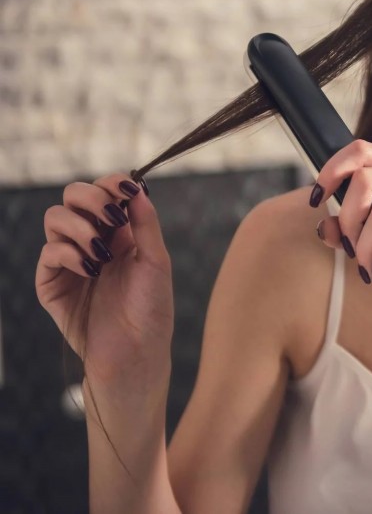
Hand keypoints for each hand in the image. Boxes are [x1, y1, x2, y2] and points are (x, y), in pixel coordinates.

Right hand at [36, 174, 173, 390]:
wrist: (135, 353)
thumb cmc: (152, 310)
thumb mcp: (156, 262)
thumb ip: (146, 224)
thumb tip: (138, 187)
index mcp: (121, 233)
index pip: (106, 193)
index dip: (112, 183)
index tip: (126, 188)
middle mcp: (93, 241)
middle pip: (74, 196)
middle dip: (90, 198)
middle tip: (109, 217)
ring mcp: (69, 260)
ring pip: (56, 218)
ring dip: (80, 226)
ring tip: (101, 252)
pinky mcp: (52, 283)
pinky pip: (48, 252)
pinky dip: (68, 253)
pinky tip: (90, 269)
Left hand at [310, 140, 371, 299]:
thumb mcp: (371, 237)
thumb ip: (346, 229)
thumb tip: (322, 227)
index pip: (361, 151)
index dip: (333, 171)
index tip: (317, 199)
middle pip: (365, 180)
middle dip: (349, 221)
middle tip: (351, 249)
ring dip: (367, 249)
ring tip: (369, 268)